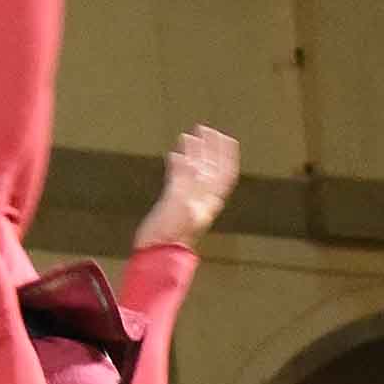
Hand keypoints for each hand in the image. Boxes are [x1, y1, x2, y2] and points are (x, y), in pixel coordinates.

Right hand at [136, 126, 238, 251]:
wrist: (157, 253)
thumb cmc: (172, 235)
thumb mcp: (182, 206)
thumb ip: (186, 182)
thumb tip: (189, 160)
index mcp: (210, 198)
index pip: (224, 171)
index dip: (226, 154)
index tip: (226, 138)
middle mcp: (201, 196)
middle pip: (209, 167)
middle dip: (209, 148)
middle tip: (205, 130)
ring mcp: (186, 198)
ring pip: (194, 170)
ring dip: (193, 153)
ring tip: (189, 137)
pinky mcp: (171, 201)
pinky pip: (177, 178)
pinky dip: (177, 164)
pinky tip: (174, 155)